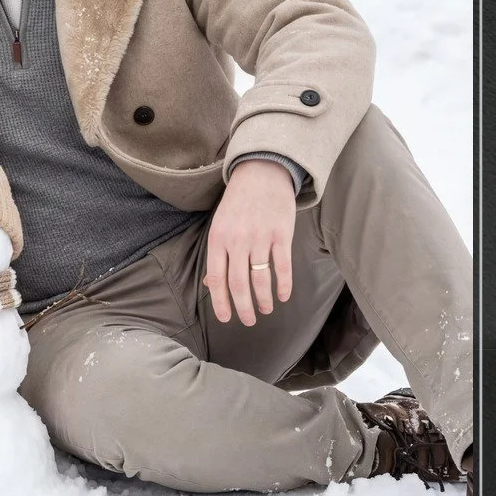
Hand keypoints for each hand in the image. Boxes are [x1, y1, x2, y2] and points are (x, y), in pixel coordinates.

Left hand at [203, 158, 296, 326]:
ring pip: (261, 279)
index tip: (226, 319)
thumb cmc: (236, 204)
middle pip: (239, 284)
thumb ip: (217, 255)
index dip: (221, 302)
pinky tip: (284, 296)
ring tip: (266, 310)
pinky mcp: (281, 235)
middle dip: (243, 307)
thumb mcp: (219, 225)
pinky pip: (282, 267)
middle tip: (248, 321)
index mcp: (218, 240)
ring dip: (264, 299)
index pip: (216, 278)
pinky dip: (284, 285)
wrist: (261, 175)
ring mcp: (260, 239)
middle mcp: (237, 241)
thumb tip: (211, 285)